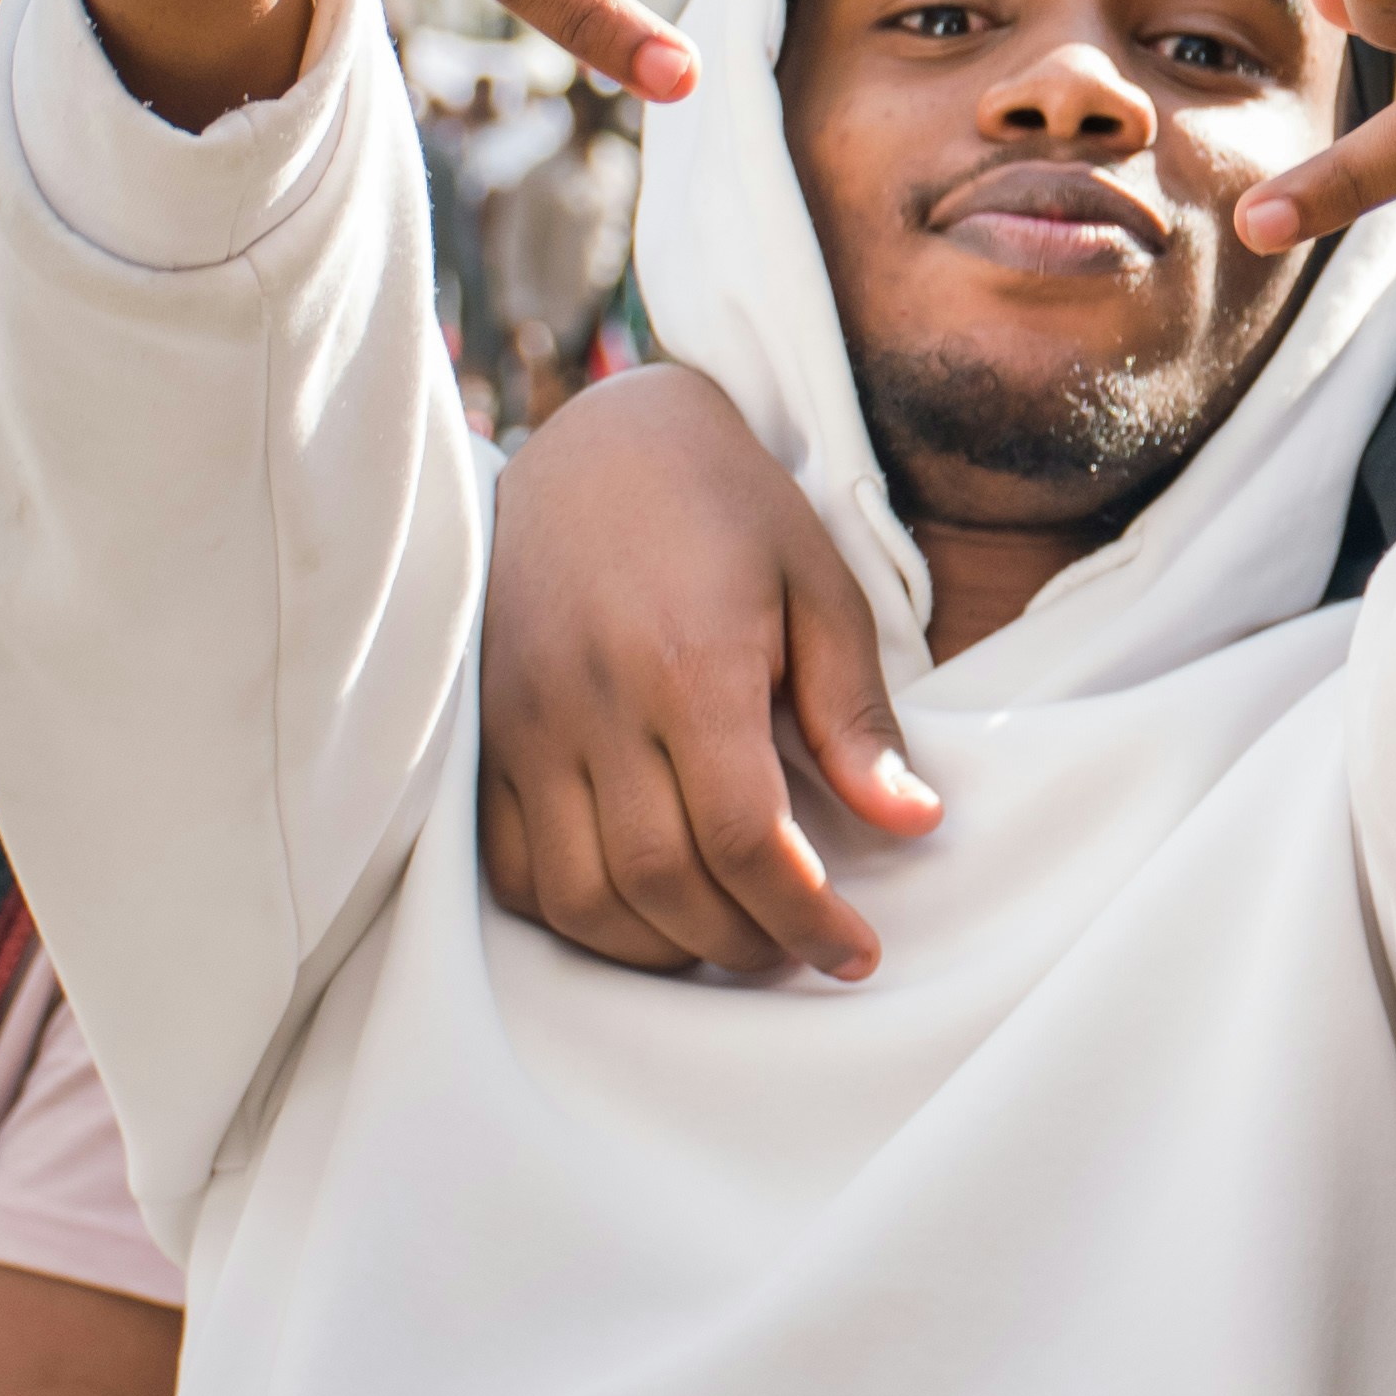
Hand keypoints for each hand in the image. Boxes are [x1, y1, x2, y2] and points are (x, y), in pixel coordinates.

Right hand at [476, 366, 936, 979]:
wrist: (600, 443)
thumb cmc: (726, 509)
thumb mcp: (819, 587)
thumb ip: (856, 715)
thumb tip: (912, 824)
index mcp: (690, 663)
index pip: (745, 838)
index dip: (805, 916)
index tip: (855, 953)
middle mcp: (593, 703)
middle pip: (662, 882)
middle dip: (743, 942)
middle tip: (799, 950)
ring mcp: (523, 725)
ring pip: (579, 896)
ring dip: (660, 949)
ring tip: (728, 937)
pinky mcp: (483, 736)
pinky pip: (510, 870)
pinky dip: (577, 916)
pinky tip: (641, 911)